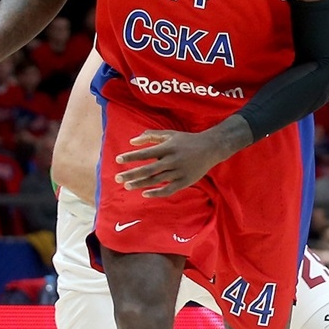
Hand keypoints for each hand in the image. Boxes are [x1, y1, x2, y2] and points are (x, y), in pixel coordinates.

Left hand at [114, 128, 232, 196]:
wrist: (211, 148)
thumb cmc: (187, 140)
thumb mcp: (169, 134)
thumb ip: (150, 136)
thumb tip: (132, 141)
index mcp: (168, 148)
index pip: (146, 154)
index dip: (131, 157)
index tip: (118, 160)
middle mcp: (173, 160)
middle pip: (148, 170)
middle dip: (131, 174)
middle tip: (118, 178)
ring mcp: (179, 172)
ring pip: (156, 181)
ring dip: (140, 184)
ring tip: (127, 186)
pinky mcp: (185, 181)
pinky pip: (168, 190)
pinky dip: (156, 193)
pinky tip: (145, 194)